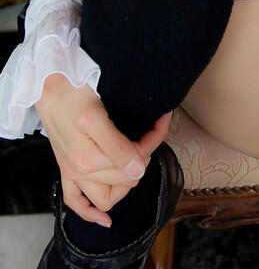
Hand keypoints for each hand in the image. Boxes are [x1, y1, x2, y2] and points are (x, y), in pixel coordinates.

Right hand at [36, 73, 171, 226]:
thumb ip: (117, 146)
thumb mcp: (95, 116)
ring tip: (137, 160)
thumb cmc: (72, 95)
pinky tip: (104, 220)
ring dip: (125, 184)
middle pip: (127, 177)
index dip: (154, 139)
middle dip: (144, 155)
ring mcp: (73, 173)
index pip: (135, 159)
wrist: (49, 86)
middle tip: (152, 131)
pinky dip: (90, 214)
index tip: (161, 119)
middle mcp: (80, 171)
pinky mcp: (67, 170)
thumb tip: (138, 171)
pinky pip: (76, 203)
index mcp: (89, 159)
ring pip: (107, 197)